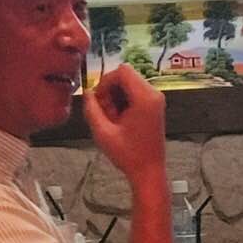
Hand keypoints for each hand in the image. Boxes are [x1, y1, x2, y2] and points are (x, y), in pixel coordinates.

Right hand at [83, 64, 165, 184]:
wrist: (149, 171)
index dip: (105, 81)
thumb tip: (87, 93)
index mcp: (145, 98)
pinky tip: (118, 120)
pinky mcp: (154, 106)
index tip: (98, 99)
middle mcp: (154, 94)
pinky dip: (123, 102)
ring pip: (129, 84)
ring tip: (111, 119)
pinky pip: (134, 93)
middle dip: (110, 90)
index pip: (122, 71)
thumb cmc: (128, 155)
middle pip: (126, 76)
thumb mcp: (103, 133)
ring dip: (115, 97)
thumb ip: (91, 110)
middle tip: (103, 112)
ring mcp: (156, 100)